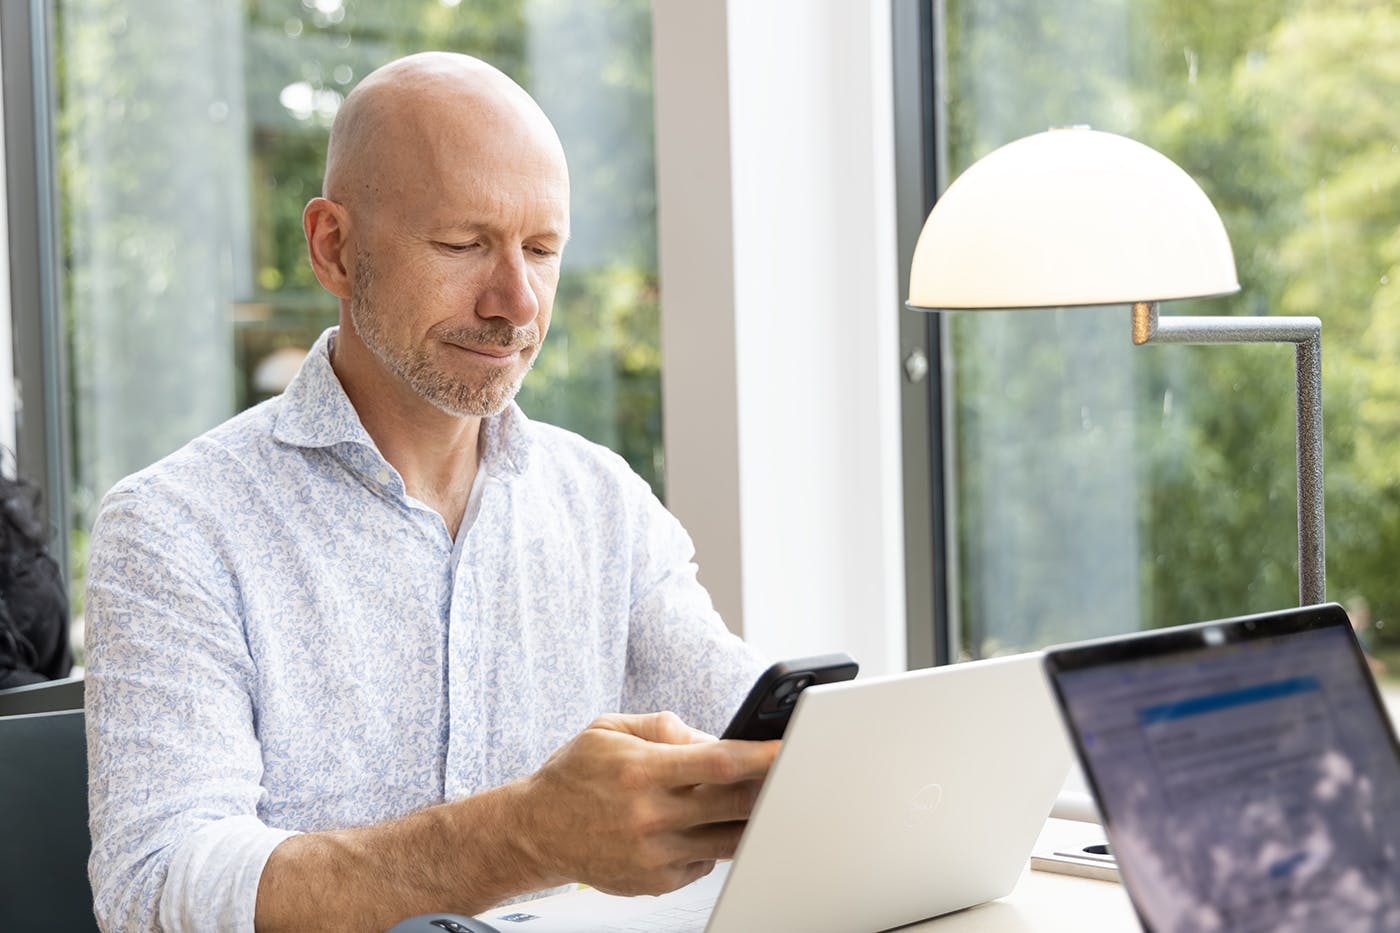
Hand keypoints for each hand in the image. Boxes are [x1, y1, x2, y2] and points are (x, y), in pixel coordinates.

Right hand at [512, 711, 778, 895]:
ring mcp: (654, 854)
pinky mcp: (655, 882)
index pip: (718, 762)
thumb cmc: (575, 775)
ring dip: (746, 821)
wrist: (536, 830)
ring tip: (746, 802)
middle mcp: (649, 815)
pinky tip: (694, 827)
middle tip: (784, 776)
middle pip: (733, 805)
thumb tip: (713, 738)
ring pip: (727, 840)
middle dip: (767, 790)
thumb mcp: (609, 729)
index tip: (787, 750)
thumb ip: (664, 726)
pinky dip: (710, 842)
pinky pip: (704, 862)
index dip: (761, 757)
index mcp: (641, 769)